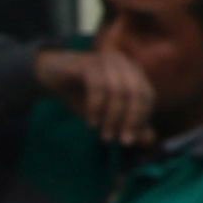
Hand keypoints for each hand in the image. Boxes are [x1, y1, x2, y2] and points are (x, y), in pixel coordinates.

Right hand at [35, 43, 157, 148]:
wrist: (52, 76)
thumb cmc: (82, 94)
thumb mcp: (106, 114)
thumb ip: (128, 125)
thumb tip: (150, 139)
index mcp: (134, 73)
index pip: (147, 97)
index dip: (140, 120)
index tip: (126, 141)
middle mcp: (123, 64)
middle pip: (136, 93)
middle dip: (128, 120)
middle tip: (114, 139)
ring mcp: (105, 60)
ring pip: (118, 91)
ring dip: (111, 116)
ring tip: (100, 133)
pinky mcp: (87, 62)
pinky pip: (98, 86)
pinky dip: (96, 107)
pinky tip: (91, 121)